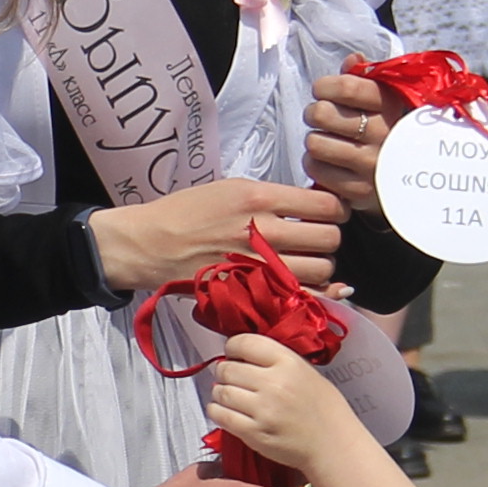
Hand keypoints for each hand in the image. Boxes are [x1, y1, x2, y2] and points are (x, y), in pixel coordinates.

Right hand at [89, 174, 341, 293]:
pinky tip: (310, 288)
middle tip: (318, 241)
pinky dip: (314, 295)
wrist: (151, 244)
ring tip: (307, 264)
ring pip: (321, 271)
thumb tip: (310, 205)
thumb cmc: (187, 212)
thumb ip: (272, 198)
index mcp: (259, 198)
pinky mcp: (250, 293)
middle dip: (329, 240)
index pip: (325, 205)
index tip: (329, 214)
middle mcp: (262, 231)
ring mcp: (258, 266)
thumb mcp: (231, 188)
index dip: (335, 210)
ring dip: (322, 268)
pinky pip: (300, 298)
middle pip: (329, 239)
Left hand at [305, 66, 392, 212]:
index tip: (321, 90)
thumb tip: (353, 60)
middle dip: (314, 112)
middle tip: (319, 116)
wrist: (403, 175)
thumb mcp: (382, 99)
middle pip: (322, 113)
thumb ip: (365, 77)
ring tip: (324, 139)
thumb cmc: (384, 128)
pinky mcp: (358, 189)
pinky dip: (314, 163)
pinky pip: (316, 169)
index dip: (325, 85)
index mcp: (391, 105)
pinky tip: (326, 160)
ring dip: (313, 139)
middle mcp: (384, 134)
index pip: (347, 87)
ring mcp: (372, 164)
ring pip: (315, 142)